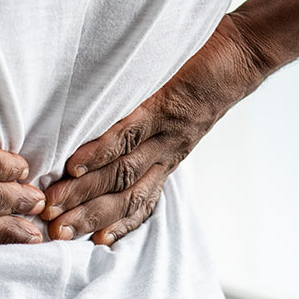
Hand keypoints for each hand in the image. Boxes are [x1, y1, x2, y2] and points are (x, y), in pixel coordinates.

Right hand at [41, 15, 261, 244]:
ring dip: (86, 192)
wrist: (244, 55)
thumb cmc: (205, 84)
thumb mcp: (181, 118)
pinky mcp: (164, 106)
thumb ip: (152, 132)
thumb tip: (113, 140)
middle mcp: (168, 155)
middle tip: (54, 232)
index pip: (140, 202)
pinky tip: (75, 166)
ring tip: (54, 205)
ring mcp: (166, 133)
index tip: (83, 242)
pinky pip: (128, 134)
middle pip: (124, 195)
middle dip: (87, 216)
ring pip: (122, 172)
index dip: (114, 225)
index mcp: (169, 160)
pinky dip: (100, 152)